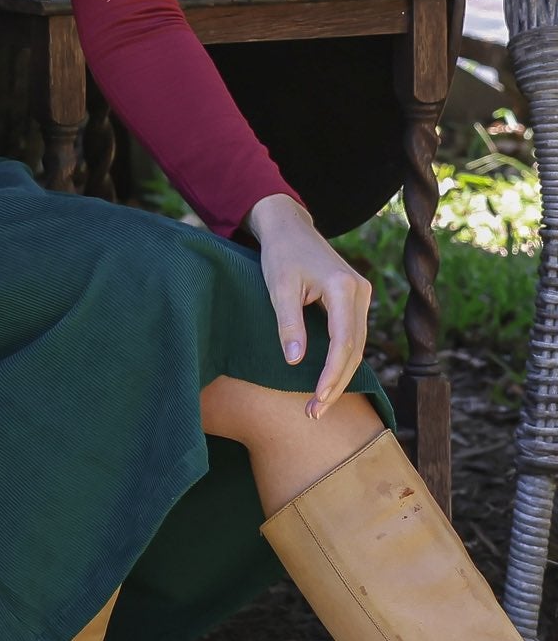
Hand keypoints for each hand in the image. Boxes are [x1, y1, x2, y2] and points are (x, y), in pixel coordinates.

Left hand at [244, 193, 372, 419]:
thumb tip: (295, 361)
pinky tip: (327, 381)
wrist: (289, 227)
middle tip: (314, 413)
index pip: (343, 343)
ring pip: (356, 347)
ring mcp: (361, 296)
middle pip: (354, 350)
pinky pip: (352, 337)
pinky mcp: (355, 300)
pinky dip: (342, 361)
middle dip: (336, 384)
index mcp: (344, 287)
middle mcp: (360, 292)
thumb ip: (288, 323)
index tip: (316, 400)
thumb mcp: (278, 287)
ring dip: (340, 376)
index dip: (331, 375)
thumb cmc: (281, 254)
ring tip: (318, 405)